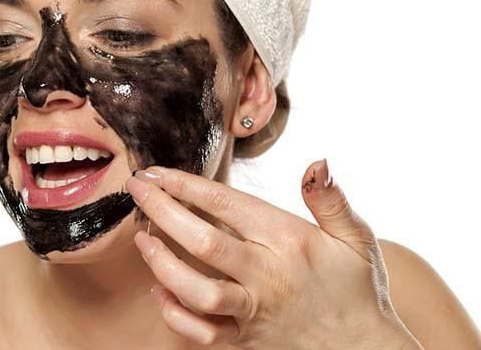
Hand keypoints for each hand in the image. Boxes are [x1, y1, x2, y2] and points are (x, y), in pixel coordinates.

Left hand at [125, 159, 422, 349]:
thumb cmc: (357, 289)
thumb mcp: (356, 239)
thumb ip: (331, 200)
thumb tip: (317, 163)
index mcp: (288, 241)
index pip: (226, 204)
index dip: (185, 184)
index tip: (156, 172)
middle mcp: (267, 276)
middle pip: (203, 242)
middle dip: (162, 212)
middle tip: (137, 191)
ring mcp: (254, 312)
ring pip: (198, 291)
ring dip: (162, 264)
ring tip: (142, 240)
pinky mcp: (245, 341)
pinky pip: (203, 333)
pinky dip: (175, 315)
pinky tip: (159, 292)